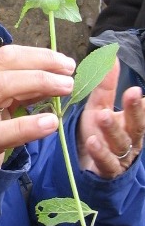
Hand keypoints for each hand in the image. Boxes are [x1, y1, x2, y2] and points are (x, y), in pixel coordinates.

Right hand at [0, 45, 74, 167]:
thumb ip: (19, 85)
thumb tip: (56, 72)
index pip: (4, 55)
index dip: (37, 55)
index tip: (63, 62)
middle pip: (3, 63)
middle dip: (40, 63)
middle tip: (68, 71)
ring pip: (0, 86)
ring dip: (38, 81)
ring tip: (65, 87)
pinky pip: (2, 132)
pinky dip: (28, 126)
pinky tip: (50, 122)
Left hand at [77, 60, 144, 177]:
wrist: (86, 166)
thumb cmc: (98, 133)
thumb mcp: (100, 106)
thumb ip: (106, 85)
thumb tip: (112, 55)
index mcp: (130, 122)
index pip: (142, 110)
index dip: (143, 102)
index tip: (140, 88)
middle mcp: (130, 139)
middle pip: (136, 124)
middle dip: (136, 109)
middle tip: (134, 92)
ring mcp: (120, 156)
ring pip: (121, 142)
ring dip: (113, 128)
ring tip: (103, 115)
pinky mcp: (107, 170)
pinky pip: (106, 162)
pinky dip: (100, 152)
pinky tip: (92, 141)